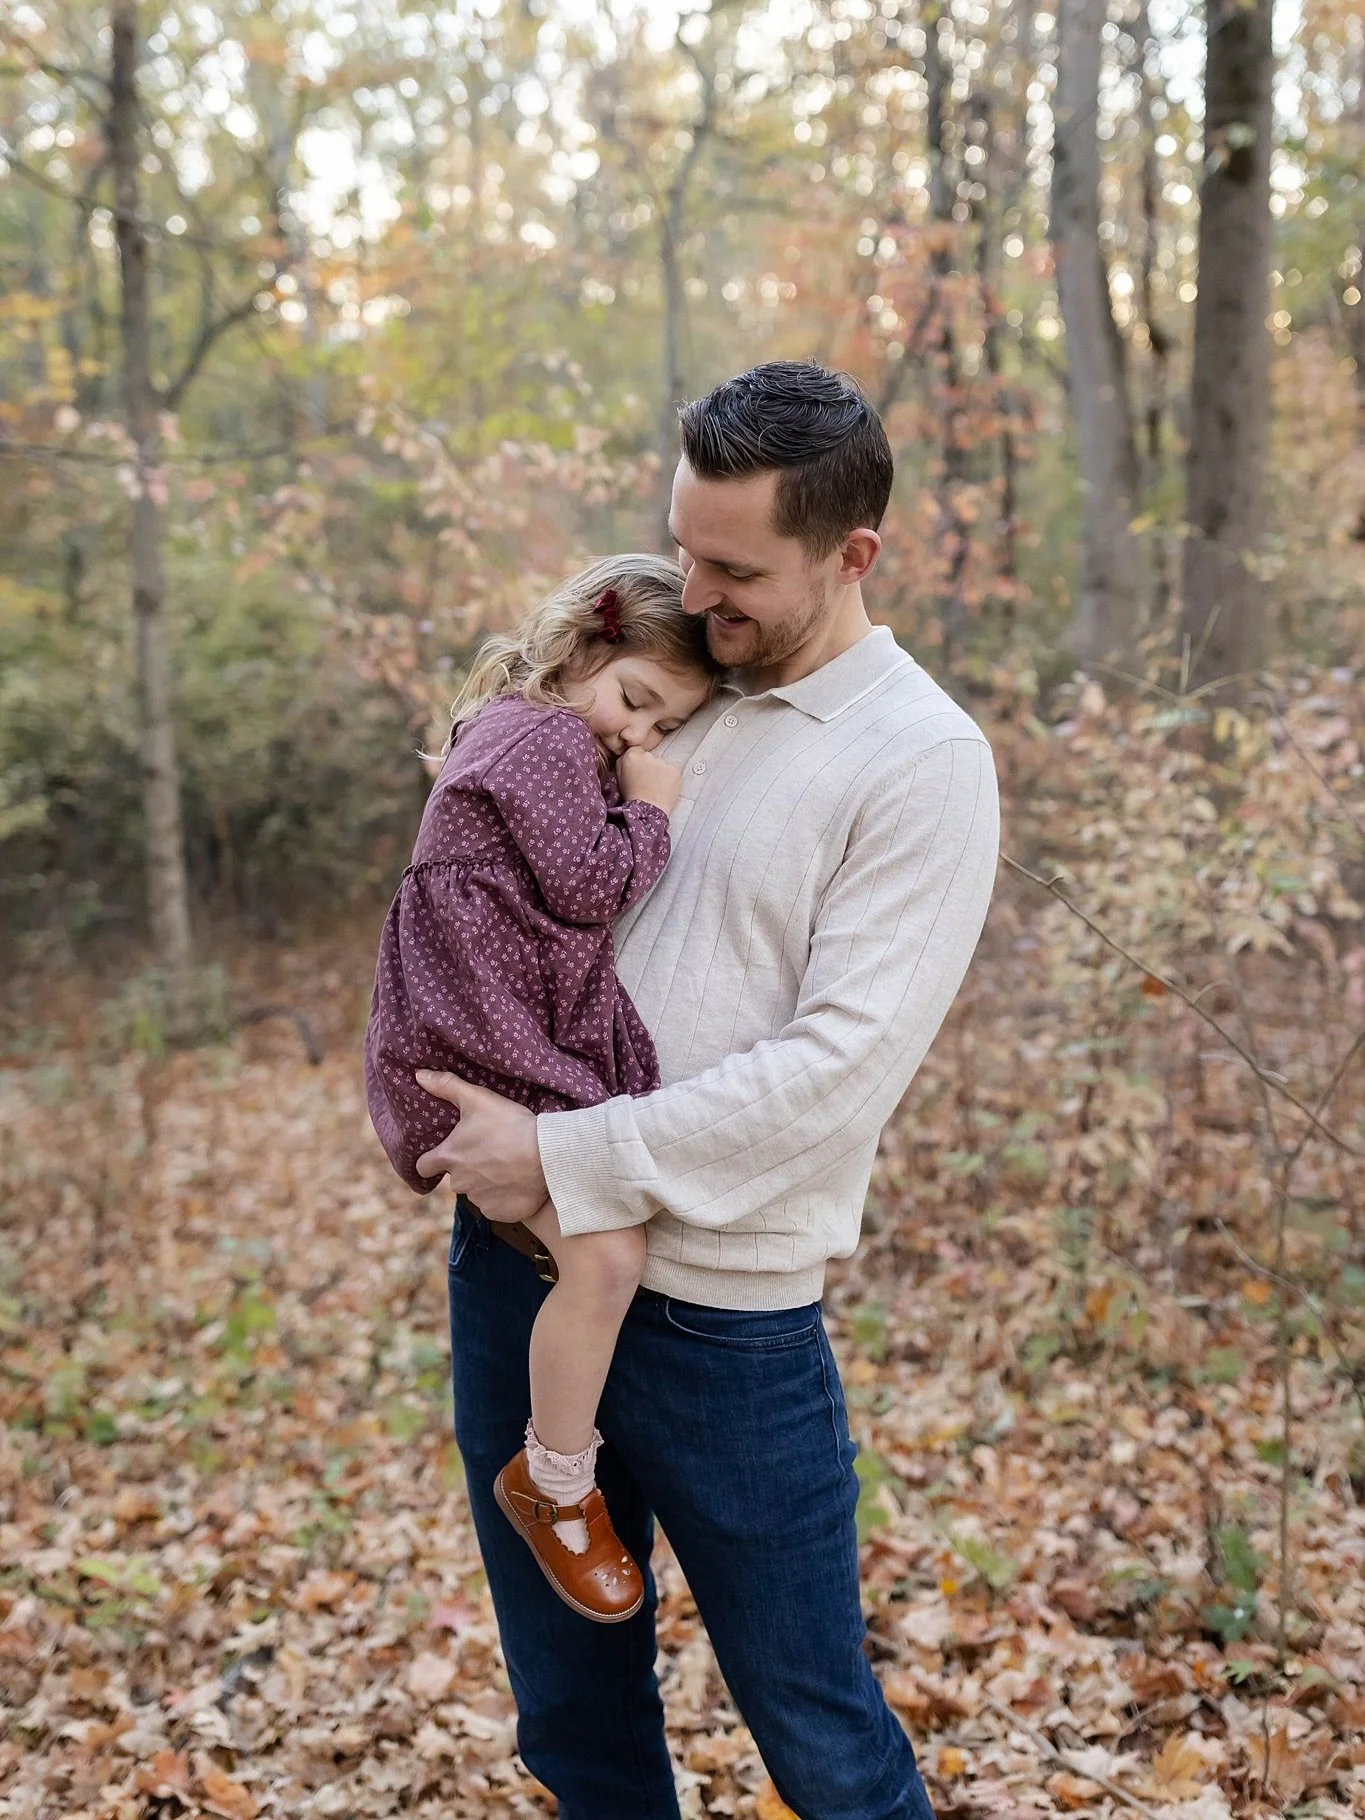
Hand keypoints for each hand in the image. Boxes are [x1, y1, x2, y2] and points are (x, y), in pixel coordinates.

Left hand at [414, 1073, 547, 1222]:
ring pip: (477, 1192)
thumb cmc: (510, 1125)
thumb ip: (447, 1086)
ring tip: (508, 1165)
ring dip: (487, 1182)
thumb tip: (419, 1075)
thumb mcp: (478, 1099)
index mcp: (450, 1158)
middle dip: (468, 1168)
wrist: (546, 1155)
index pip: (423, 1166)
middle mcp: (460, 1183)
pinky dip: (503, 1197)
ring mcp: (480, 1200)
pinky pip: (496, 1206)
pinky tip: (517, 1182)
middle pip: (456, 1178)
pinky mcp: (499, 1213)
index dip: (431, 1160)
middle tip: (490, 1152)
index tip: (441, 1156)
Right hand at [618, 747, 681, 814]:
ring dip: (660, 772)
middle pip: (650, 756)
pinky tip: (664, 788)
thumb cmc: (631, 795)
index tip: (638, 771)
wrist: (648, 810)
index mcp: (632, 755)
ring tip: (655, 787)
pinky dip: (670, 779)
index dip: (638, 762)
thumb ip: (623, 760)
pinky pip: (672, 771)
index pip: (637, 751)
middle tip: (647, 781)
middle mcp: (648, 755)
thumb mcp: (619, 776)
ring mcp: (663, 762)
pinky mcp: (675, 770)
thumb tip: (629, 754)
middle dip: (649, 766)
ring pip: (661, 764)